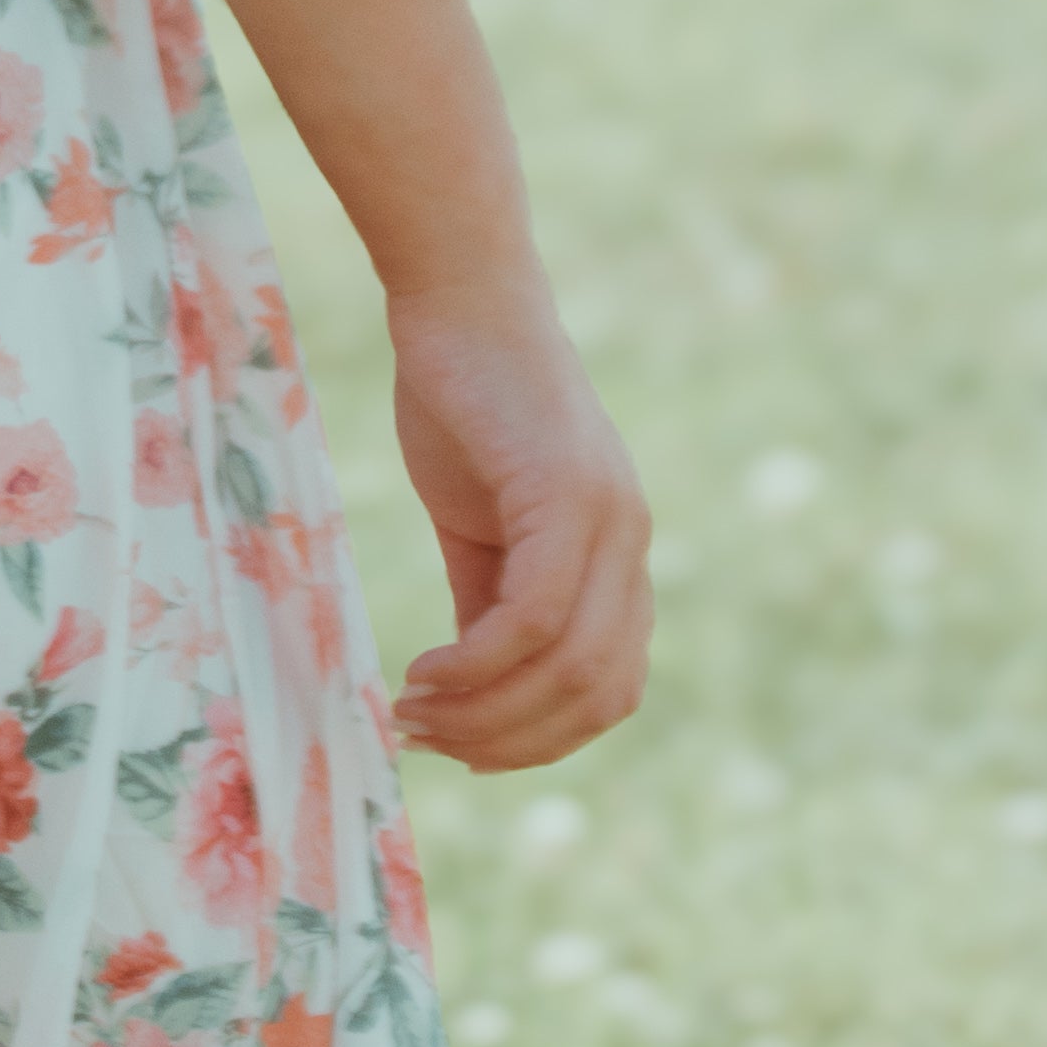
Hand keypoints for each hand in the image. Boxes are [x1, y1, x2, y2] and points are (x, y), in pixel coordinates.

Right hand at [383, 280, 649, 774]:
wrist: (458, 297)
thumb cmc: (460, 397)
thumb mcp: (478, 521)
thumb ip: (489, 600)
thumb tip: (474, 687)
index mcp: (619, 553)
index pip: (613, 687)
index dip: (542, 738)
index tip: (463, 749)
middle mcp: (632, 544)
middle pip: (598, 695)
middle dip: (510, 741)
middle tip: (427, 740)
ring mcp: (608, 520)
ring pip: (569, 668)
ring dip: (487, 713)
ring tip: (415, 712)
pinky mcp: (567, 497)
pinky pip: (534, 620)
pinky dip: (477, 665)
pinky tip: (425, 671)